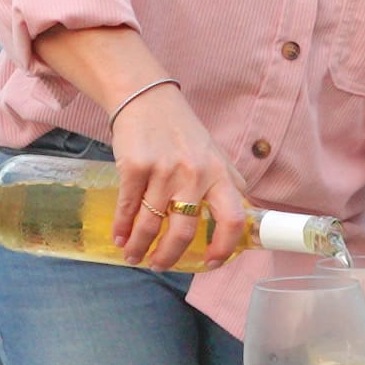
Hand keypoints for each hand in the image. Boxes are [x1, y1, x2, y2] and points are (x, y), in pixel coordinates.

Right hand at [106, 84, 250, 271]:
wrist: (146, 99)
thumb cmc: (182, 131)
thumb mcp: (215, 155)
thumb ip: (228, 185)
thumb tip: (244, 221)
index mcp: (220, 173)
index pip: (233, 220)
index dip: (224, 248)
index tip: (210, 263)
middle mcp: (195, 173)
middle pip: (184, 231)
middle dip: (169, 256)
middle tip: (159, 265)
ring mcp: (164, 170)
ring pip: (151, 223)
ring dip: (139, 246)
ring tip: (133, 256)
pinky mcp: (135, 166)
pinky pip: (128, 207)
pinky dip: (121, 228)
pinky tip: (119, 237)